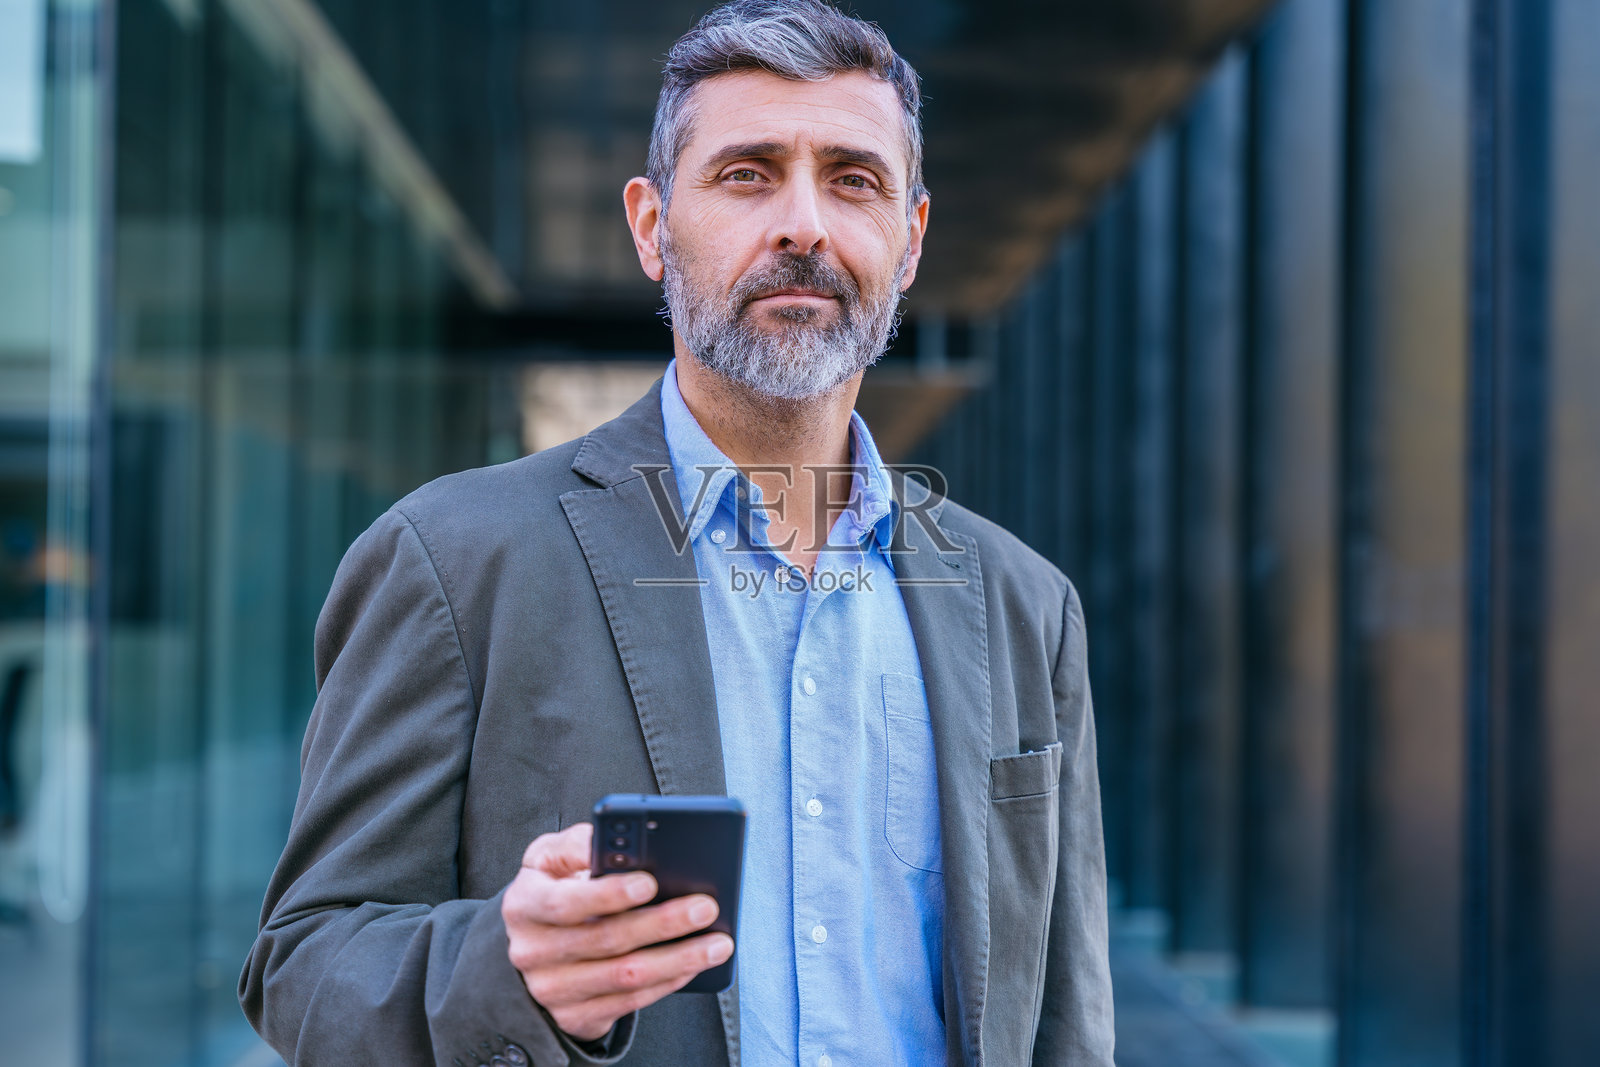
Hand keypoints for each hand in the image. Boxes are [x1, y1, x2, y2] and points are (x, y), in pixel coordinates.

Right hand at [501, 822, 732, 1040]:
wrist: (530, 948)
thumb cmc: (551, 890)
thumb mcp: (548, 859)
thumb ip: (577, 844)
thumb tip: (609, 840)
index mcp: (523, 904)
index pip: (564, 902)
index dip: (608, 894)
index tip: (650, 881)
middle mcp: (531, 951)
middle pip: (605, 940)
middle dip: (662, 923)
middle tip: (706, 906)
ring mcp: (551, 990)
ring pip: (624, 977)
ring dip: (678, 959)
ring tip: (719, 942)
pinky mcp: (574, 1017)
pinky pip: (629, 1002)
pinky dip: (668, 982)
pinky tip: (695, 965)